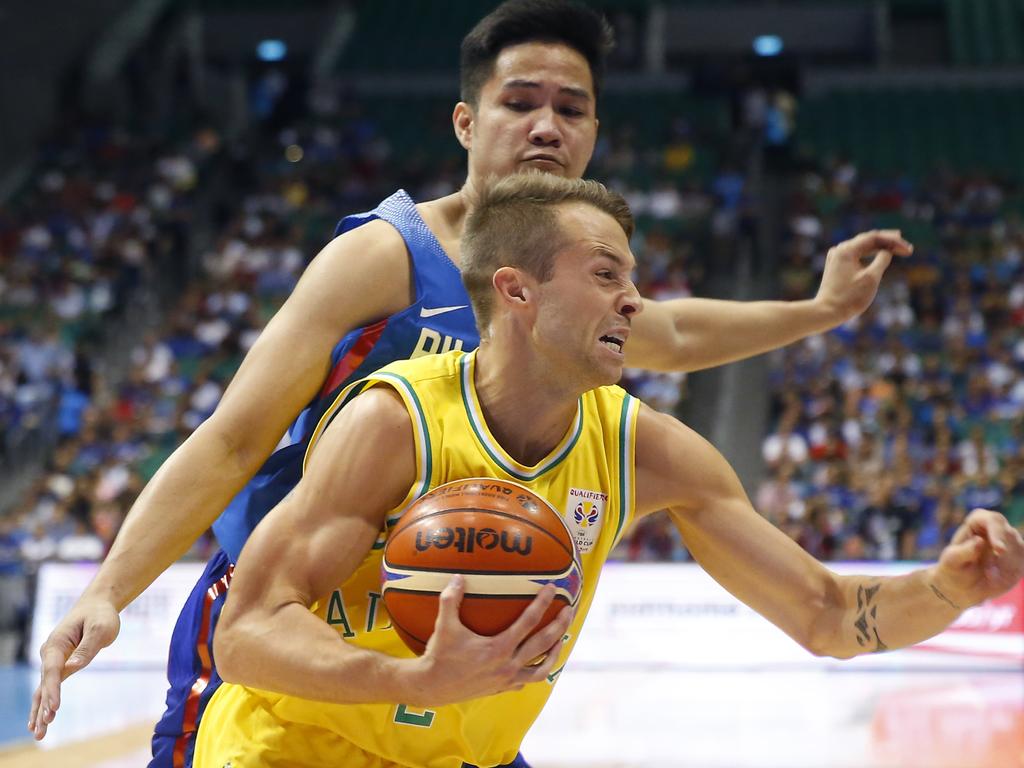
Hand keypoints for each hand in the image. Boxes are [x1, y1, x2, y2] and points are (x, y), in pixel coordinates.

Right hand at [27, 596, 119, 738]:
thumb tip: (73, 666)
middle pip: (44, 683)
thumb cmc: (101, 615)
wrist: (98, 605)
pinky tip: (41, 722)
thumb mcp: (100, 628)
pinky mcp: (60, 665)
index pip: (52, 670)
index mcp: (57, 643)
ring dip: (40, 711)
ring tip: (38, 733)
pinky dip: (44, 704)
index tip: (54, 708)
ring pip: (43, 689)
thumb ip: (87, 647)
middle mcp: (50, 653)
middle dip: (43, 706)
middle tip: (43, 728)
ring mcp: (52, 660)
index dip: (53, 690)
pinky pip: (50, 687)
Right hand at [403, 575, 572, 707]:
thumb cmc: (439, 654)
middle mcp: (508, 665)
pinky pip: (526, 680)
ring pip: (542, 669)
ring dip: (555, 653)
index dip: (542, 603)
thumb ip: (451, 599)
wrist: (432, 687)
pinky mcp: (503, 689)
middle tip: (569, 610)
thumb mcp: (444, 625)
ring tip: (561, 639)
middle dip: (559, 625)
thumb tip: (458, 576)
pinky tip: (536, 662)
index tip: (552, 589)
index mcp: (499, 648)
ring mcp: (507, 680)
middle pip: (543, 644)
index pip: (528, 621)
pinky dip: (535, 670)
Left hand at [814, 229, 912, 322]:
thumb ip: (882, 260)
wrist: (826, 312)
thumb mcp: (871, 278)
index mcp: (847, 250)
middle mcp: (840, 250)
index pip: (874, 237)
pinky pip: (856, 255)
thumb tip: (888, 250)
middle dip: (888, 242)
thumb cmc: (849, 298)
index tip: (908, 250)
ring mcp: (836, 257)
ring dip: (880, 247)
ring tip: (896, 247)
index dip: (894, 241)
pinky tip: (878, 254)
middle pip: (868, 240)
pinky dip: (869, 254)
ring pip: (862, 247)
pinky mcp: (836, 266)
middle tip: (906, 247)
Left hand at [933, 509, 1023, 608]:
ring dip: (1006, 568)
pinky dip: (1009, 576)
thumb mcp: (952, 561)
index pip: (994, 520)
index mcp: (978, 521)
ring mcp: (1011, 543)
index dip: (998, 533)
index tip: (999, 550)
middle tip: (989, 574)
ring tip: (988, 576)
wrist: (962, 586)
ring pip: (1019, 551)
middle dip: (1004, 556)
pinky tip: (995, 581)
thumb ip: (965, 551)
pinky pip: (1021, 565)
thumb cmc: (954, 569)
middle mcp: (997, 528)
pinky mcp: (1018, 558)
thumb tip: (980, 540)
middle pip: (1010, 535)